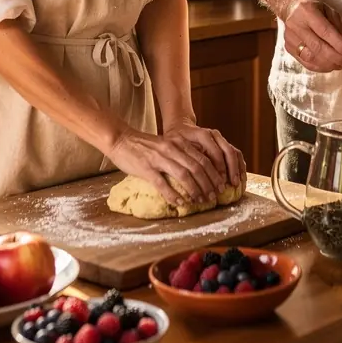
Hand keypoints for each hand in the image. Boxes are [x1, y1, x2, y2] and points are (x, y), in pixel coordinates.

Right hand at [108, 124, 233, 206]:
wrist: (121, 140)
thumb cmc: (144, 145)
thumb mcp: (167, 144)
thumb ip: (181, 153)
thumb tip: (199, 171)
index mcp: (178, 143)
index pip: (203, 158)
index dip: (215, 173)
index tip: (220, 185)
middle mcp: (172, 149)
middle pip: (197, 167)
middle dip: (209, 184)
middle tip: (214, 196)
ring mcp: (159, 159)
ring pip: (184, 175)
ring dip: (195, 190)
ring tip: (201, 201)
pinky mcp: (146, 169)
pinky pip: (163, 184)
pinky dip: (174, 195)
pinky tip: (180, 203)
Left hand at [164, 116, 246, 189]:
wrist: (181, 128)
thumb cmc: (177, 141)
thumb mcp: (176, 148)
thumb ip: (184, 160)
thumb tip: (189, 180)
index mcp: (202, 135)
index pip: (216, 152)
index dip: (220, 168)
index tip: (221, 182)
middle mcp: (214, 135)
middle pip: (229, 151)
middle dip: (232, 170)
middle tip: (233, 184)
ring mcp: (220, 138)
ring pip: (234, 152)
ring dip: (238, 169)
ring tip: (238, 183)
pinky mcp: (223, 144)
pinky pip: (236, 154)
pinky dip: (239, 166)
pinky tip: (240, 178)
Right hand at [282, 0, 341, 72]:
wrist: (291, 7)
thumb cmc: (313, 8)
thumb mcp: (329, 11)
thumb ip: (339, 27)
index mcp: (307, 12)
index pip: (325, 31)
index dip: (339, 45)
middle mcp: (296, 25)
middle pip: (317, 47)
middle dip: (336, 57)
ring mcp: (290, 38)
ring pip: (311, 58)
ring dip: (330, 64)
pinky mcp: (289, 48)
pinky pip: (306, 63)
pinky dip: (321, 67)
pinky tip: (331, 66)